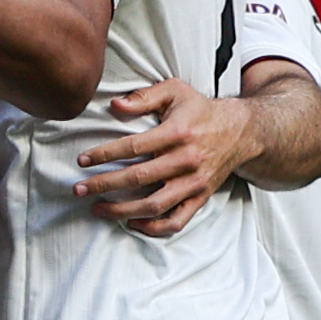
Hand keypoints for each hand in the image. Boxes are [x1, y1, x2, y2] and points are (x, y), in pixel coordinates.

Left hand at [72, 73, 258, 235]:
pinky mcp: (200, 198)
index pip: (133, 146)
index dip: (104, 154)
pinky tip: (131, 223)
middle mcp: (186, 160)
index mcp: (177, 132)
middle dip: (104, 185)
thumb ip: (144, 96)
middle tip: (79, 189)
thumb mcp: (175, 91)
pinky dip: (153, 228)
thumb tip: (115, 105)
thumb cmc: (201, 110)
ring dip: (122, 211)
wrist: (241, 131)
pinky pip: (176, 221)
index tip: (82, 161)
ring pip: (154, 205)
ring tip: (98, 209)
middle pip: (138, 178)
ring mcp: (194, 183)